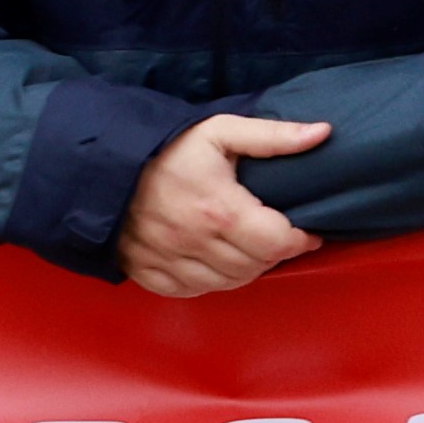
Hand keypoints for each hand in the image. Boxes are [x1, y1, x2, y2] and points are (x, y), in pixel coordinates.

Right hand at [120, 113, 330, 298]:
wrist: (100, 163)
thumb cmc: (166, 147)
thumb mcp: (221, 130)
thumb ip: (273, 136)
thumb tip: (322, 133)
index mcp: (219, 209)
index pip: (278, 243)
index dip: (301, 240)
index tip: (307, 231)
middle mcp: (193, 241)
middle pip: (256, 266)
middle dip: (276, 253)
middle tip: (278, 235)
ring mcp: (166, 260)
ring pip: (226, 284)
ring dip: (247, 270)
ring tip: (251, 248)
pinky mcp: (144, 270)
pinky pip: (189, 291)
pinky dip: (210, 283)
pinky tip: (216, 263)